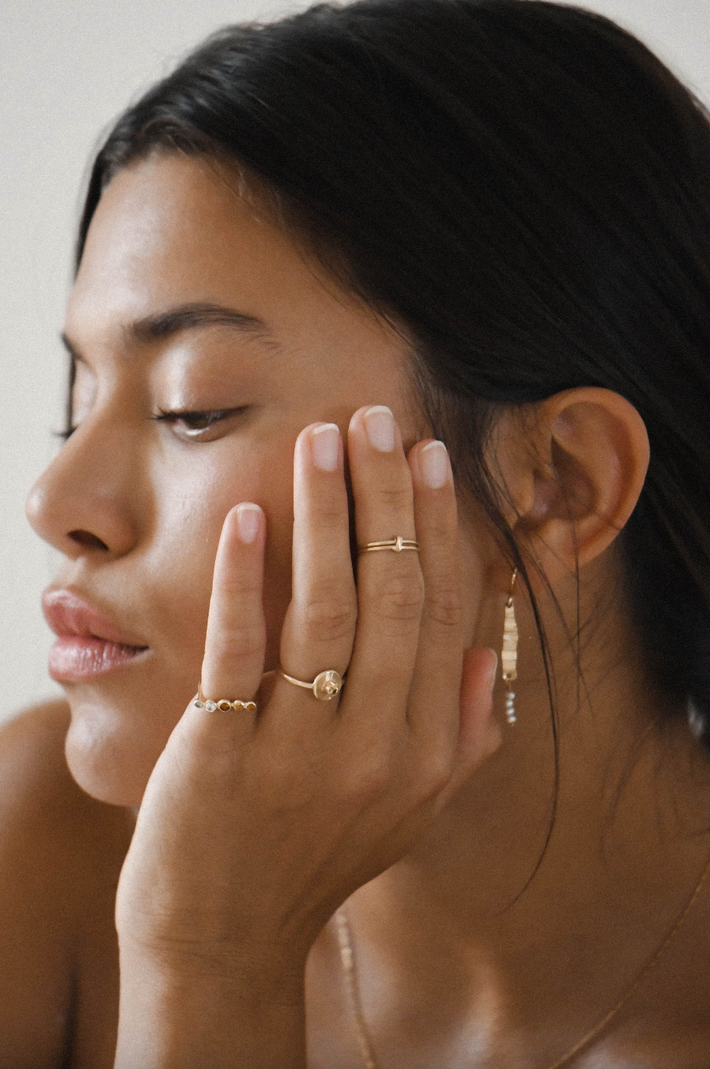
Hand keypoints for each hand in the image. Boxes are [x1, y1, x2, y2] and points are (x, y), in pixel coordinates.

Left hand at [114, 405, 499, 1060]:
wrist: (226, 936)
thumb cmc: (316, 860)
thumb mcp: (412, 813)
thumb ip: (462, 739)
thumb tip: (488, 656)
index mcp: (425, 748)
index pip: (440, 612)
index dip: (437, 528)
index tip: (431, 460)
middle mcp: (376, 745)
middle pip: (390, 595)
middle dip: (388, 497)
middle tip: (378, 420)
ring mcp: (301, 749)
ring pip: (325, 608)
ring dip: (325, 514)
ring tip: (321, 440)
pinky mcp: (224, 751)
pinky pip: (240, 647)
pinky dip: (244, 577)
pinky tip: (247, 514)